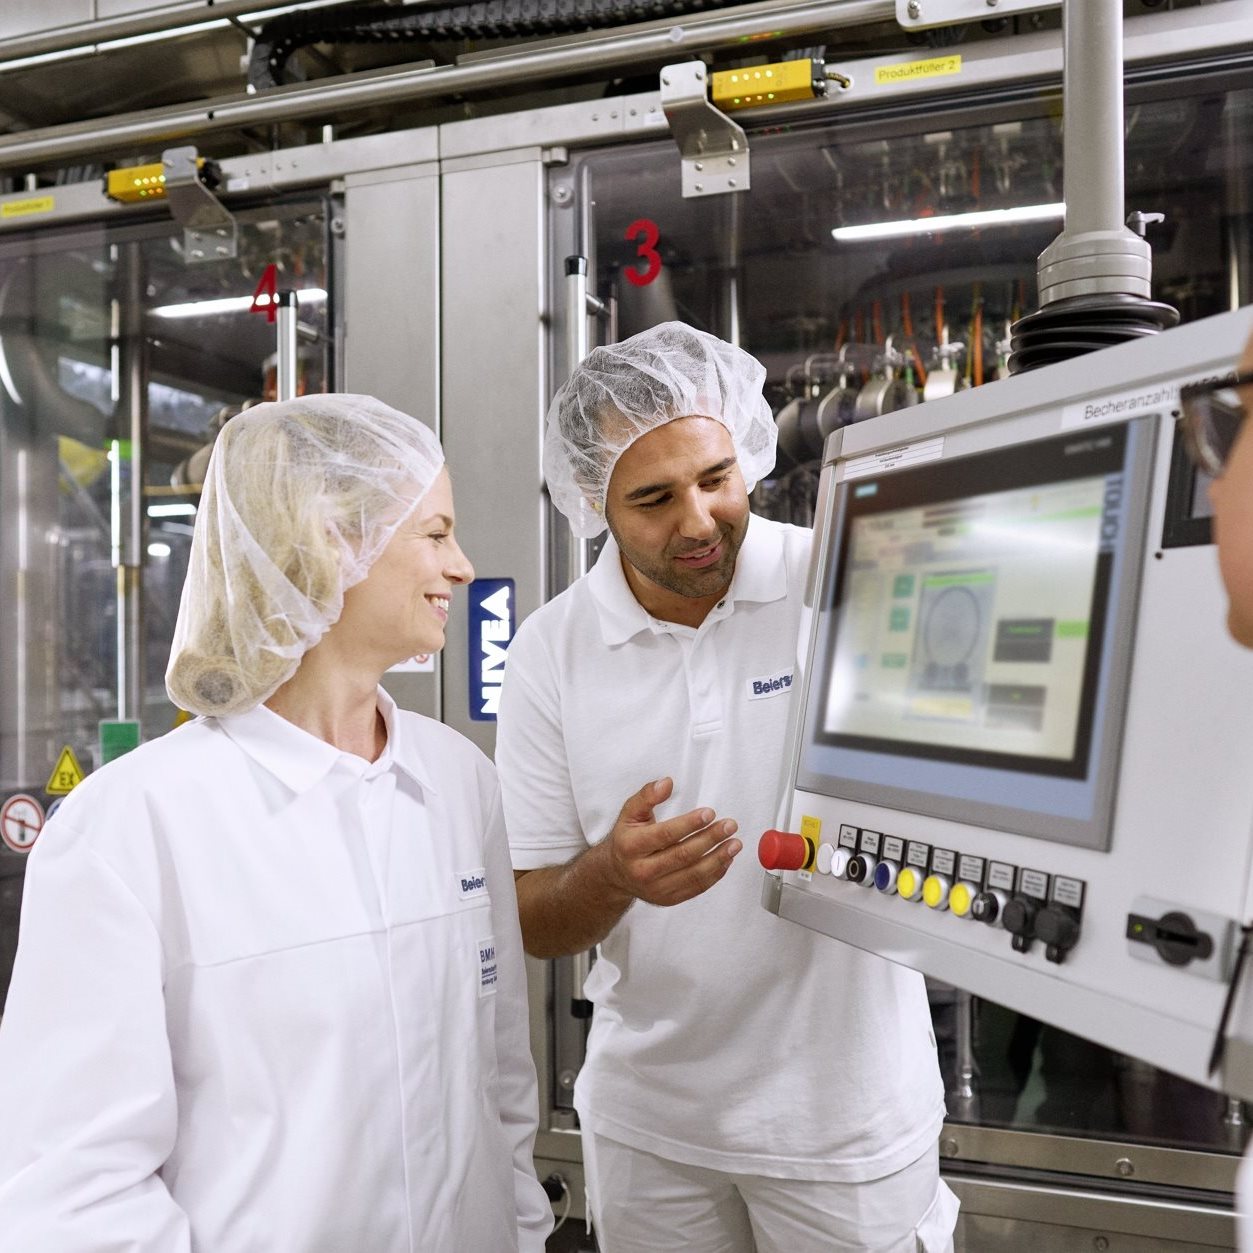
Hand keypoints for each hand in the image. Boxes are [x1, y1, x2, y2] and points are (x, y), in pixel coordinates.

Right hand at [600, 777, 740, 906]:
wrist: (616, 874)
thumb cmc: (627, 839)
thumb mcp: (629, 813)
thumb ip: (647, 795)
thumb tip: (666, 783)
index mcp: (631, 846)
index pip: (665, 835)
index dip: (689, 824)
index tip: (710, 813)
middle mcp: (642, 871)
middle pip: (683, 855)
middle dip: (710, 839)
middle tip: (729, 825)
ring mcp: (656, 889)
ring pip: (693, 874)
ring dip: (718, 858)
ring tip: (735, 844)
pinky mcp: (668, 899)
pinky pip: (696, 888)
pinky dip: (715, 874)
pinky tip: (726, 859)